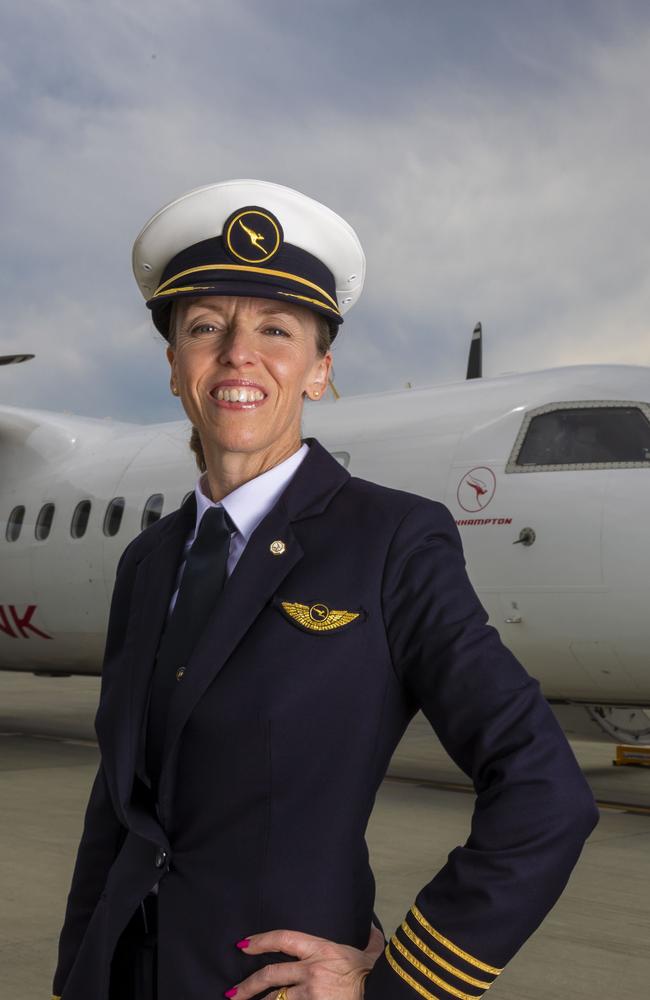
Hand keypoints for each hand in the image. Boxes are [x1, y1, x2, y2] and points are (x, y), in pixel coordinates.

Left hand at [228, 921, 384, 998]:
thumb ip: (368, 940)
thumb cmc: (374, 976)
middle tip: (233, 992)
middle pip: (271, 974)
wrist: (382, 995)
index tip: (243, 945)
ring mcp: (311, 993)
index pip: (284, 939)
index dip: (261, 940)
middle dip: (248, 985)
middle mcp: (312, 970)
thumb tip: (371, 926)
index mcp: (322, 949)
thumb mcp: (370, 954)